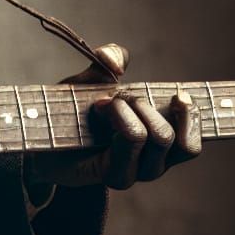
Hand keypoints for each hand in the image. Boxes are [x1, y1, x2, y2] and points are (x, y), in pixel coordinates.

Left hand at [26, 43, 201, 188]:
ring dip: (131, 109)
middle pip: (173, 136)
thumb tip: (117, 63)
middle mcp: (151, 164)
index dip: (196, 117)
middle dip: (145, 104)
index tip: (179, 94)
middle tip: (118, 97)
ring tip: (105, 103)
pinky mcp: (113, 175)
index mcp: (157, 146)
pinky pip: (131, 141)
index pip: (194, 142)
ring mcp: (134, 173)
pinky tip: (99, 109)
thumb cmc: (71, 108)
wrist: (39, 133)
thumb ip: (108, 58)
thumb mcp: (92, 76)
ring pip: (155, 137)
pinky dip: (119, 116)